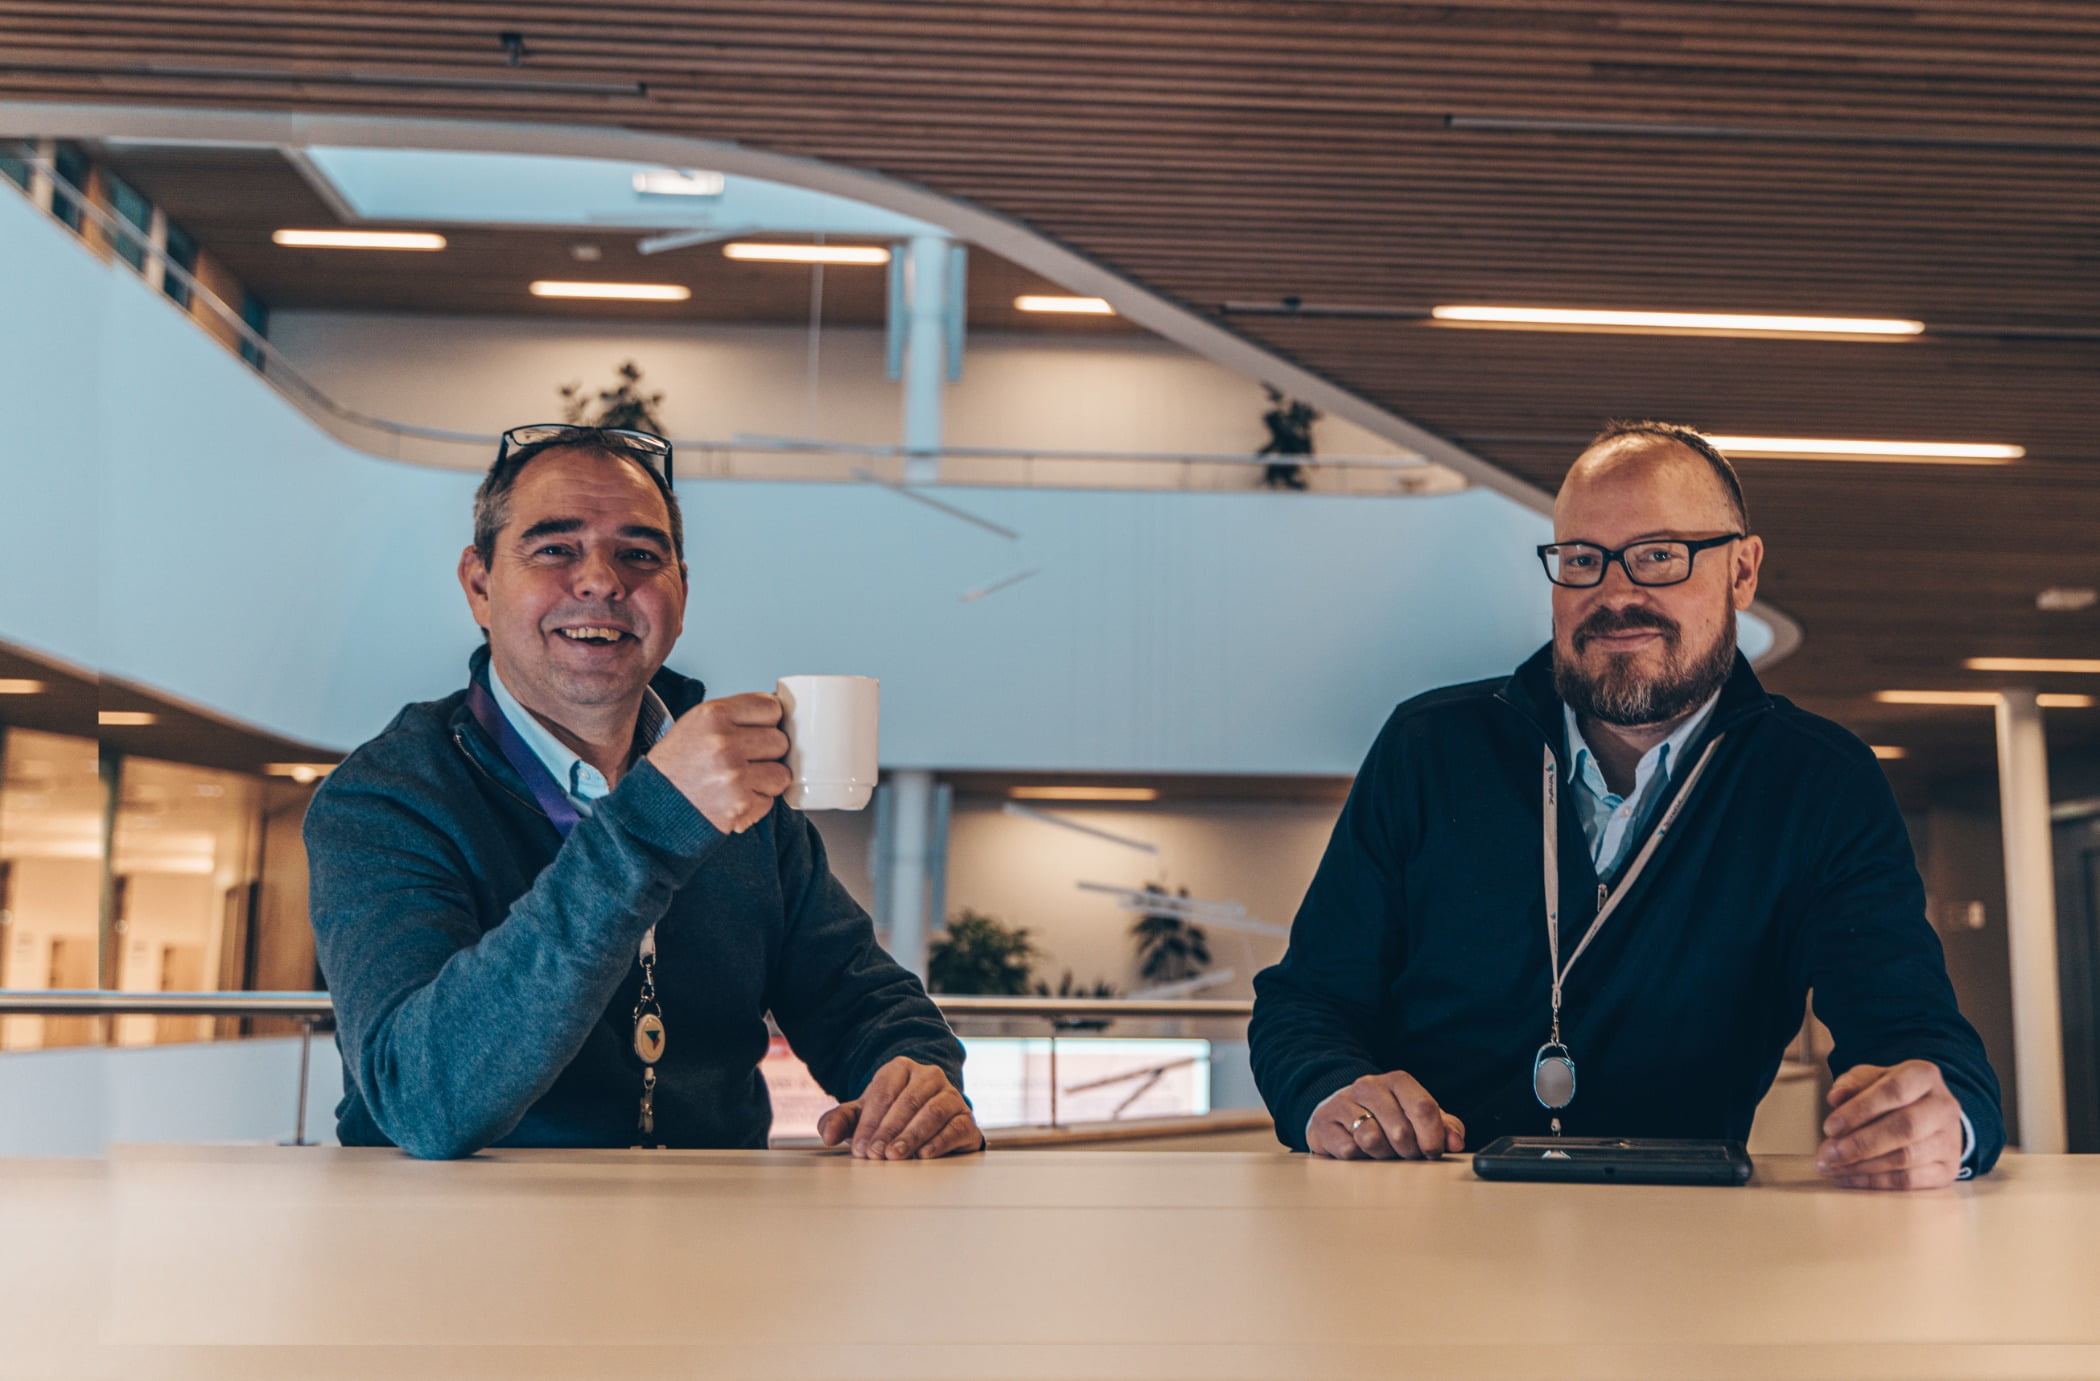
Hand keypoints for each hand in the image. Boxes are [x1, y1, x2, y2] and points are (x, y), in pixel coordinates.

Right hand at [646, 693, 791, 833]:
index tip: (758, 731)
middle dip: (767, 753)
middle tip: (744, 760)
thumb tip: (780, 715)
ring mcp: (733, 775)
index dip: (768, 722)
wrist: (653, 809)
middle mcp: (723, 742)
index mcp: (712, 715)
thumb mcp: (696, 725)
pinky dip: (756, 803)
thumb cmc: (677, 766)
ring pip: (781, 773)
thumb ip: (736, 716)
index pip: (771, 708)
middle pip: (780, 741)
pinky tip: (733, 798)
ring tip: (740, 781)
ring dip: (766, 780)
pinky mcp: (740, 805)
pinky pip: (770, 800)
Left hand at [818, 1057, 983, 1160]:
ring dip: (912, 1135)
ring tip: (895, 1155)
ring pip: (933, 1112)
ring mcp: (951, 1095)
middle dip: (889, 1130)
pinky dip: (940, 1141)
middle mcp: (929, 1076)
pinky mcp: (966, 1117)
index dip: (870, 1122)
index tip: (860, 1147)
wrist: (925, 1122)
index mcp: (901, 1068)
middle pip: (909, 1102)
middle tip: (876, 1154)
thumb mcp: (861, 1116)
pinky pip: (955, 1126)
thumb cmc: (888, 1117)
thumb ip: (839, 1121)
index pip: (884, 1093)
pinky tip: (924, 1154)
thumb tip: (828, 1136)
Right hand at [1308, 1071, 1464, 1159]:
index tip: (1433, 1152)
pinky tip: (1358, 1149)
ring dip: (1382, 1154)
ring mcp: (1342, 1101)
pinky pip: (1348, 1149)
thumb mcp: (1417, 1118)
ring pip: (1372, 1139)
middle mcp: (1368, 1085)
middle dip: (1407, 1151)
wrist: (1338, 1113)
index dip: (1432, 1136)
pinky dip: (1358, 1157)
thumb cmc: (1385, 1118)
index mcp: (1396, 1081)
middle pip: (1400, 1129)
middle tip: (1405, 1154)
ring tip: (1381, 1151)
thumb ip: (1444, 1127)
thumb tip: (1456, 1142)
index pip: (1423, 1107)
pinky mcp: (1323, 1121)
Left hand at [1816, 1060, 1965, 1189]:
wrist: (1926, 1115)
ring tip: (1832, 1166)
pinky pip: (1910, 1181)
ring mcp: (1950, 1140)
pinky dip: (1875, 1182)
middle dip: (1860, 1143)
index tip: (1829, 1127)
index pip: (1893, 1091)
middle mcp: (1944, 1107)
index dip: (1859, 1110)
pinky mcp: (1948, 1169)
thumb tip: (1835, 1098)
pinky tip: (1849, 1177)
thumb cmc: (1889, 1095)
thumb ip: (1851, 1085)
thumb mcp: (1869, 1079)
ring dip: (1863, 1166)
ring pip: (1906, 1157)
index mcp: (1924, 1076)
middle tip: (1827, 1153)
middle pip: (1904, 1128)